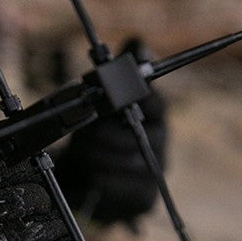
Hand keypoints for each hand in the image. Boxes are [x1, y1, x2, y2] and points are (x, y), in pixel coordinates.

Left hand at [53, 38, 166, 224]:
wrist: (81, 182)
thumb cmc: (93, 137)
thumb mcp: (99, 103)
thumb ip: (117, 74)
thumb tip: (139, 42)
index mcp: (154, 114)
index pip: (154, 101)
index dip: (132, 99)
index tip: (111, 100)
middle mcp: (160, 142)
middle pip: (132, 132)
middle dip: (100, 133)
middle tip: (84, 135)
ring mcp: (155, 172)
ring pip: (121, 159)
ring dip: (94, 156)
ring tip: (83, 154)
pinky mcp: (144, 198)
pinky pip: (116, 184)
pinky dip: (97, 178)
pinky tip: (91, 175)